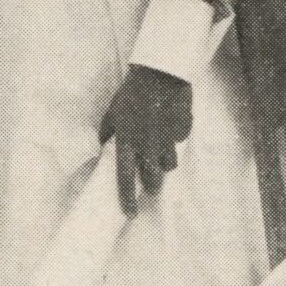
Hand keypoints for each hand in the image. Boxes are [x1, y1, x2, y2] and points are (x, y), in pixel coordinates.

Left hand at [103, 66, 192, 212]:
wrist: (158, 72)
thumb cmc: (131, 92)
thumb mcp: (112, 112)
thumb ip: (107, 132)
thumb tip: (102, 147)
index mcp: (127, 141)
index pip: (125, 177)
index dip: (127, 198)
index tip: (130, 214)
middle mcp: (147, 145)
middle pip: (153, 178)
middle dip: (152, 185)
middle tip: (151, 186)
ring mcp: (167, 139)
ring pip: (170, 164)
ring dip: (165, 163)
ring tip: (161, 153)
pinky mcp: (183, 130)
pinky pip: (180, 142)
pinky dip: (175, 138)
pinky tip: (171, 126)